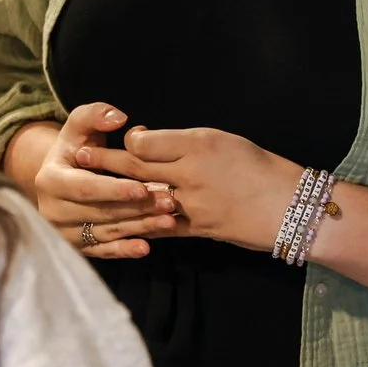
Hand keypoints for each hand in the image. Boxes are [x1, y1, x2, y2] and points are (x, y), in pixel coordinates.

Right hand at [10, 104, 182, 259]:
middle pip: (99, 213)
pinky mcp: (76, 247)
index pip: (85, 188)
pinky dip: (124, 250)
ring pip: (106, 232)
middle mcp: (52, 210)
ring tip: (169, 221)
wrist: (61, 177)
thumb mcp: (81, 126)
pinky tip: (145, 248)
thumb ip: (96, 115)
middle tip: (169, 203)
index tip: (143, 188)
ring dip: (139, 228)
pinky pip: (102, 251)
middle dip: (136, 208)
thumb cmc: (77, 148)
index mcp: (50, 180)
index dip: (114, 189)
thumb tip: (118, 118)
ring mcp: (63, 232)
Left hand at [81, 126, 298, 254]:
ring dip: (112, 194)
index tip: (115, 137)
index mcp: (197, 145)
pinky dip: (138, 224)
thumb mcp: (222, 140)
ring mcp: (192, 205)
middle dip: (104, 162)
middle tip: (77, 156)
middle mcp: (190, 174)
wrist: (290, 207)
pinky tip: (117, 224)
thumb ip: (182, 142)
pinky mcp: (197, 229)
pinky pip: (160, 227)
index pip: (147, 142)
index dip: (128, 140)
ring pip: (143, 199)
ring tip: (86, 189)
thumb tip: (147, 140)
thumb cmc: (259, 166)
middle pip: (137, 168)